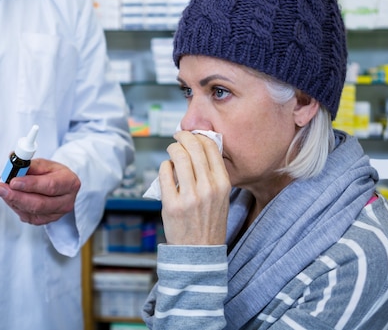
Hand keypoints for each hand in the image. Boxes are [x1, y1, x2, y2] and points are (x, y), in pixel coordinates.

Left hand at [0, 158, 80, 224]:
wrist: (60, 185)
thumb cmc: (52, 173)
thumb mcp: (43, 164)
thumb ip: (28, 165)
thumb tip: (11, 163)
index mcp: (70, 183)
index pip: (50, 186)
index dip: (31, 185)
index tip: (13, 181)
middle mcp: (66, 201)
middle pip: (39, 204)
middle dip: (15, 196)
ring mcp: (56, 214)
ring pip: (30, 212)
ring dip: (11, 199)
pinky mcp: (44, 220)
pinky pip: (26, 216)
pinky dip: (14, 205)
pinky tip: (7, 195)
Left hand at [159, 131, 230, 245]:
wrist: (199, 252)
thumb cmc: (209, 222)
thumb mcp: (221, 197)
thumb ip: (213, 175)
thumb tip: (199, 148)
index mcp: (222, 184)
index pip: (211, 148)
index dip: (200, 136)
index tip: (193, 136)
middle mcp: (208, 188)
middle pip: (194, 148)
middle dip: (184, 136)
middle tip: (178, 136)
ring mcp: (189, 196)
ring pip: (178, 157)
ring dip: (173, 148)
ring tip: (172, 149)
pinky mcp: (172, 204)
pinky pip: (165, 172)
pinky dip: (165, 166)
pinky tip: (167, 168)